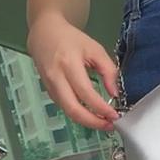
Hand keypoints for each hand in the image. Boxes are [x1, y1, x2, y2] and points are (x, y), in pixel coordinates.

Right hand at [29, 12, 119, 130]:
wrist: (44, 34)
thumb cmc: (71, 39)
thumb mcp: (95, 49)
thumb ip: (108, 70)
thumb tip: (115, 94)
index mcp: (69, 64)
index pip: (86, 93)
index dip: (101, 108)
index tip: (114, 115)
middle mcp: (56, 78)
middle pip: (73, 109)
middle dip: (93, 122)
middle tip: (109, 125)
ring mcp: (50, 86)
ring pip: (68, 112)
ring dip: (86, 121)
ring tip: (103, 122)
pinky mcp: (48, 91)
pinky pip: (64, 107)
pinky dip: (78, 114)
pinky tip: (90, 114)